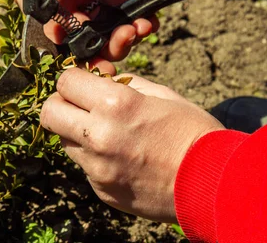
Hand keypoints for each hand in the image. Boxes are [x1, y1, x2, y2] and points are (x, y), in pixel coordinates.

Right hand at [13, 0, 156, 71]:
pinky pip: (117, 3)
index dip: (68, 44)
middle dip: (99, 45)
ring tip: (141, 29)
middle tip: (123, 42)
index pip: (47, 29)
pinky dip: (133, 14)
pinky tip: (149, 19)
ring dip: (119, 33)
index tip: (89, 46)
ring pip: (99, 24)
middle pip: (76, 34)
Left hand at [40, 68, 223, 222]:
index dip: (73, 78)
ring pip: (64, 142)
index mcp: (114, 105)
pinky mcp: (101, 190)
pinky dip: (94, 158)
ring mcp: (97, 168)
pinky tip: (122, 158)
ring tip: (109, 133)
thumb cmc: (194, 133)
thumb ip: (124, 83)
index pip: (65, 81)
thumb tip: (100, 75)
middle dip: (60, 104)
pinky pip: (84, 167)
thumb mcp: (162, 94)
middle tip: (80, 105)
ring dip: (77, 132)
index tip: (84, 82)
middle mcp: (98, 137)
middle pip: (49, 113)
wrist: (216, 185)